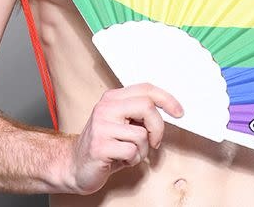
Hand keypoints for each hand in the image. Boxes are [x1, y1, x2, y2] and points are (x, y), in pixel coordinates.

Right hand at [67, 83, 183, 194]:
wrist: (74, 165)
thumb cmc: (104, 145)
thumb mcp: (122, 123)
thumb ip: (139, 113)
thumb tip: (168, 111)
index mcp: (113, 98)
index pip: (145, 89)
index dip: (166, 98)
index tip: (179, 111)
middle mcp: (106, 108)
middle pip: (147, 106)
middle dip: (158, 127)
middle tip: (155, 141)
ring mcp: (101, 126)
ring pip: (141, 134)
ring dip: (142, 150)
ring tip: (130, 153)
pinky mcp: (100, 146)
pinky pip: (132, 152)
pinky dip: (133, 160)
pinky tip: (121, 160)